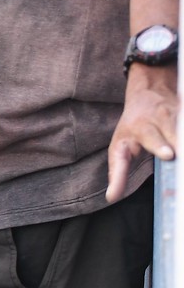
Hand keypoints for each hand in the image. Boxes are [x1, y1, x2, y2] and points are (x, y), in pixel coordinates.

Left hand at [107, 68, 178, 200]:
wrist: (149, 89)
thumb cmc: (133, 127)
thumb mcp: (120, 146)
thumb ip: (118, 172)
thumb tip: (111, 198)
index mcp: (138, 130)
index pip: (147, 140)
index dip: (156, 147)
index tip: (168, 154)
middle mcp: (156, 120)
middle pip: (169, 132)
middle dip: (174, 141)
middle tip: (175, 151)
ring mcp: (174, 114)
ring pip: (182, 127)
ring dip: (182, 137)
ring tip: (182, 151)